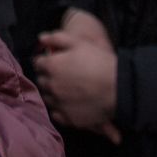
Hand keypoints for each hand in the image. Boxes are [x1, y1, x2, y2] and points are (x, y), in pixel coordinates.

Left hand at [35, 10, 120, 143]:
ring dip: (52, 92)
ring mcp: (60, 103)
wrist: (118, 87)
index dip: (45, 61)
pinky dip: (59, 108)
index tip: (52, 61)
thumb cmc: (99, 62)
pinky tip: (69, 103)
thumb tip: (41, 38)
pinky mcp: (69, 118)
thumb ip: (57, 38)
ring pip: (47, 98)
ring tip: (66, 89)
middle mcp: (52, 86)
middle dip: (48, 76)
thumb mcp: (79, 43)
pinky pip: (57, 114)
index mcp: (52, 66)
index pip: (38, 63)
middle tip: (60, 74)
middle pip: (42, 81)